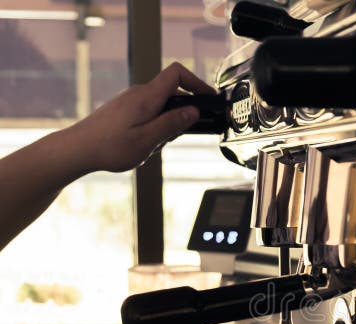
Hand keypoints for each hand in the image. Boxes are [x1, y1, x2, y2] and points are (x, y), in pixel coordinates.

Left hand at [69, 62, 215, 172]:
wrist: (77, 149)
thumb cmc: (109, 146)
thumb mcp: (148, 139)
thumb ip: (172, 124)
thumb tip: (193, 111)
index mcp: (147, 97)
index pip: (177, 73)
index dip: (196, 82)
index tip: (208, 98)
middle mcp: (139, 93)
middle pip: (172, 92)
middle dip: (183, 113)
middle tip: (181, 135)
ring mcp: (130, 101)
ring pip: (161, 106)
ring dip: (167, 124)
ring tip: (154, 146)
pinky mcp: (124, 110)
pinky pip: (149, 113)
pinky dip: (155, 127)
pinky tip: (144, 145)